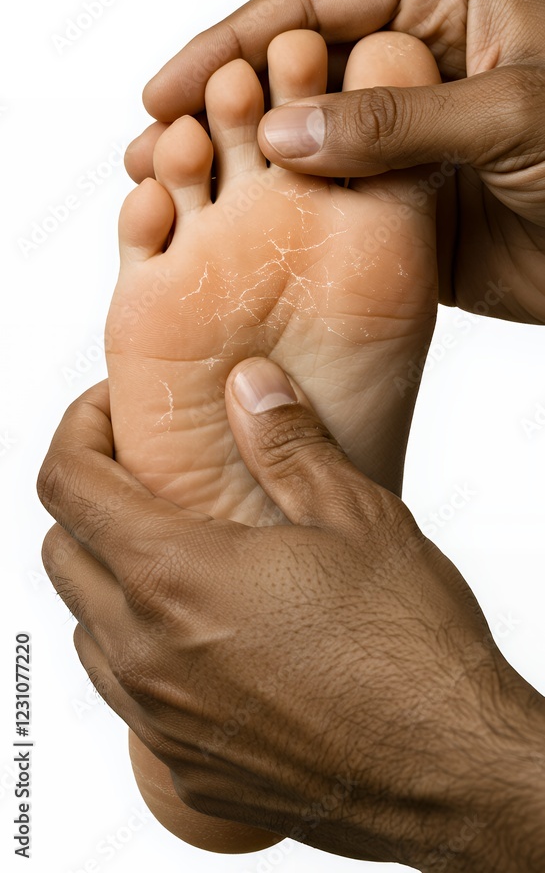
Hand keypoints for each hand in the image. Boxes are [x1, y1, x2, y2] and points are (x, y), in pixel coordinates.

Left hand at [39, 369, 544, 870]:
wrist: (448, 772)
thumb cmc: (409, 649)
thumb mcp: (355, 517)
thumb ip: (286, 444)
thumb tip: (250, 385)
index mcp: (177, 577)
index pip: (68, 486)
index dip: (78, 431)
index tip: (112, 413)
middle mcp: (148, 655)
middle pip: (63, 553)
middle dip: (90, 499)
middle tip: (148, 478)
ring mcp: (161, 719)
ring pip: (87, 629)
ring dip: (110, 578)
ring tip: (180, 555)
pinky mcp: (186, 766)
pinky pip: (127, 695)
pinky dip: (140, 649)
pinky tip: (205, 636)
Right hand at [126, 0, 544, 323]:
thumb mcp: (515, 116)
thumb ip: (397, 121)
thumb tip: (280, 132)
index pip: (312, 5)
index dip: (234, 45)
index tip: (168, 89)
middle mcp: (416, 57)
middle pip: (294, 69)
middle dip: (220, 105)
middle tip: (151, 144)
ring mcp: (406, 133)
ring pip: (303, 140)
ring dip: (239, 164)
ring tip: (165, 189)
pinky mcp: (403, 199)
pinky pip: (329, 200)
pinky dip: (280, 213)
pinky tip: (229, 229)